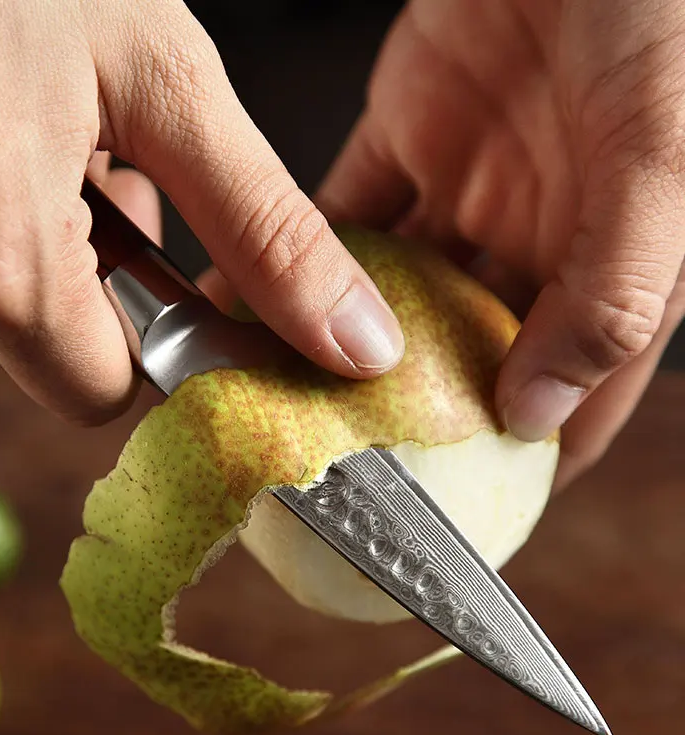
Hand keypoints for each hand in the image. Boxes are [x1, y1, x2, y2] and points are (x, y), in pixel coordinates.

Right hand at [0, 0, 404, 424]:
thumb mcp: (160, 81)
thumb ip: (263, 229)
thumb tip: (355, 346)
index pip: (102, 392)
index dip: (151, 340)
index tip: (174, 280)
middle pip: (47, 351)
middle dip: (89, 281)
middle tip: (96, 171)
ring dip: (33, 240)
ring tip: (29, 133)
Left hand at [316, 0, 684, 489]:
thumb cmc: (659, 26)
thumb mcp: (662, 165)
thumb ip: (613, 293)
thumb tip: (541, 410)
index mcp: (606, 267)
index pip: (569, 398)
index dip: (522, 464)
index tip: (455, 517)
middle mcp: (536, 242)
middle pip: (463, 357)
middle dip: (405, 410)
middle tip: (334, 456)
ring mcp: (470, 192)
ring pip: (395, 292)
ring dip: (339, 336)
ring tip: (278, 387)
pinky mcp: (410, 136)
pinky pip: (347, 212)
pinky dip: (303, 251)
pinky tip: (260, 292)